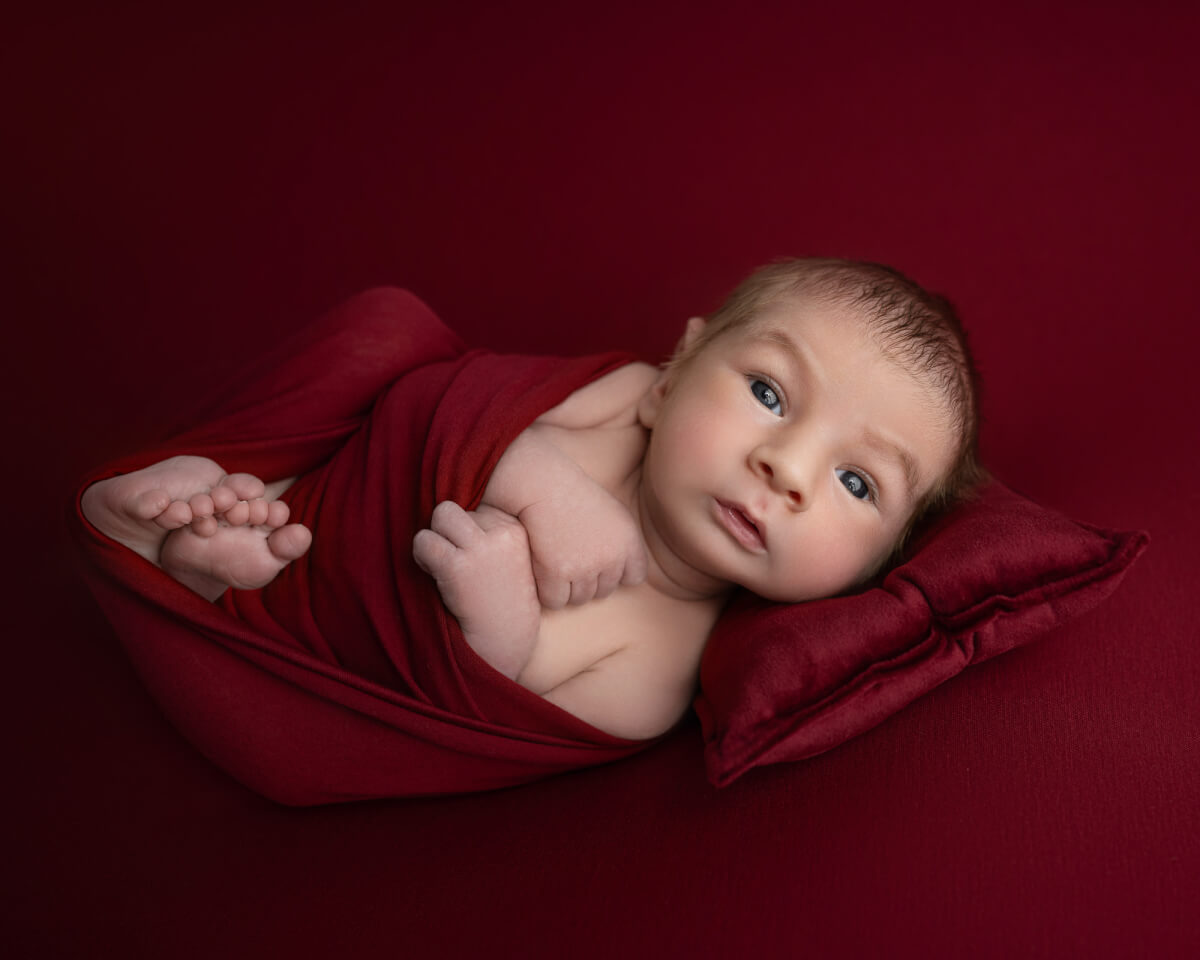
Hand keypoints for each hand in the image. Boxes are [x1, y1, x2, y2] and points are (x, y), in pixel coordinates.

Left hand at [412, 501, 540, 678]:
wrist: (505, 639)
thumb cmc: (501, 599)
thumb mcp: (508, 556)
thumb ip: (487, 531)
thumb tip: (445, 509)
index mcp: (514, 528)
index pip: (473, 509)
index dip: (464, 534)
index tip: (472, 560)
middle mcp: (501, 533)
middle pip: (453, 510)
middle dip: (446, 532)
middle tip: (452, 560)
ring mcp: (481, 549)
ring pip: (439, 517)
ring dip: (433, 541)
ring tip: (443, 567)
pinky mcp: (458, 566)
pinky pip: (423, 541)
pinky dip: (421, 557)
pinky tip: (435, 576)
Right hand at [518, 486, 646, 609]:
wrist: (542, 484)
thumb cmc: (574, 496)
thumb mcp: (613, 513)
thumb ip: (623, 545)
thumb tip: (629, 580)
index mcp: (629, 542)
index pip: (634, 578)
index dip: (615, 572)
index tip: (599, 560)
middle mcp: (611, 558)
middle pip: (603, 591)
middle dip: (588, 581)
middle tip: (570, 557)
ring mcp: (584, 568)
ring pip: (579, 599)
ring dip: (566, 588)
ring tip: (555, 561)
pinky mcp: (557, 574)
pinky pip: (556, 601)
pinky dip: (547, 591)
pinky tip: (542, 570)